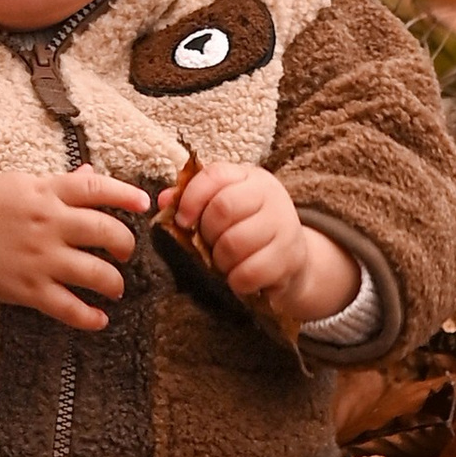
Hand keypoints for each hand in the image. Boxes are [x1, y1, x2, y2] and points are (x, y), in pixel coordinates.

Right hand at [0, 167, 151, 332]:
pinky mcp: (28, 290)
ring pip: (96, 274)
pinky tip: (99, 319)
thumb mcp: (19, 184)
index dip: (125, 194)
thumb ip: (58, 184)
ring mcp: (40, 259)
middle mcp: (48, 224)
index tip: (144, 203)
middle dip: (126, 244)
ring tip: (114, 286)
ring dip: (115, 283)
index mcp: (45, 193)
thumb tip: (91, 174)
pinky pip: (69, 308)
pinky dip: (90, 317)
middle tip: (123, 252)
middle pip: (106, 232)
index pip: (95, 188)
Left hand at [171, 163, 355, 328]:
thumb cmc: (247, 229)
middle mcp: (270, 195)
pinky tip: (238, 279)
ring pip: (235, 242)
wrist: (291, 259)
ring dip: (220, 260)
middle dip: (207, 233)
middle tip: (207, 246)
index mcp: (249, 177)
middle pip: (223, 208)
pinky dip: (237, 280)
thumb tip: (164, 201)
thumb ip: (192, 202)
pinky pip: (250, 271)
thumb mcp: (222, 208)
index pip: (214, 175)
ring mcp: (284, 225)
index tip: (182, 221)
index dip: (191, 198)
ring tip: (223, 264)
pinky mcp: (289, 258)